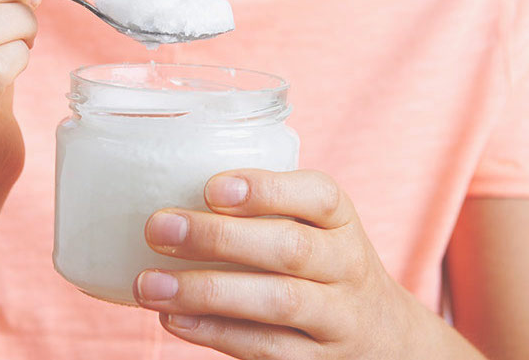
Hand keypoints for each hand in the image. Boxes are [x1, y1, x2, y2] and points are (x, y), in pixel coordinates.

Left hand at [134, 169, 455, 359]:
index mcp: (339, 219)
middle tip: (158, 228)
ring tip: (149, 284)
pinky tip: (173, 318)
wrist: (379, 332)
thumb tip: (165, 185)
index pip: (317, 196)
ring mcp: (337, 317)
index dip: (265, 190)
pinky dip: (215, 332)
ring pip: (278, 302)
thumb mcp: (310, 224)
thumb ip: (261, 206)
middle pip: (290, 249)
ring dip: (206, 292)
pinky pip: (266, 348)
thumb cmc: (318, 259)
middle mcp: (345, 265)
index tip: (211, 188)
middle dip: (219, 238)